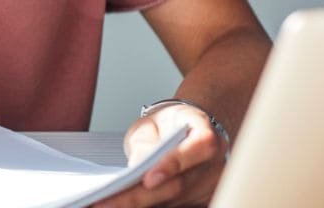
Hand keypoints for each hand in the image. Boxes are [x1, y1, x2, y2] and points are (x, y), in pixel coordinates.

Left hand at [93, 103, 227, 206]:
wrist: (182, 129)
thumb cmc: (166, 125)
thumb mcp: (150, 125)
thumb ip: (146, 144)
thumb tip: (137, 167)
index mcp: (206, 134)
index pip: (198, 148)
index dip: (172, 165)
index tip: (147, 180)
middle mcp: (215, 164)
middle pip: (180, 185)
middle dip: (141, 196)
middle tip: (108, 202)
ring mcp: (211, 187)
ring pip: (175, 201)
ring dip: (141, 204)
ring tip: (108, 205)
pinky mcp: (202, 201)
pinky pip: (175, 206)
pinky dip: (150, 206)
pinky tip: (123, 204)